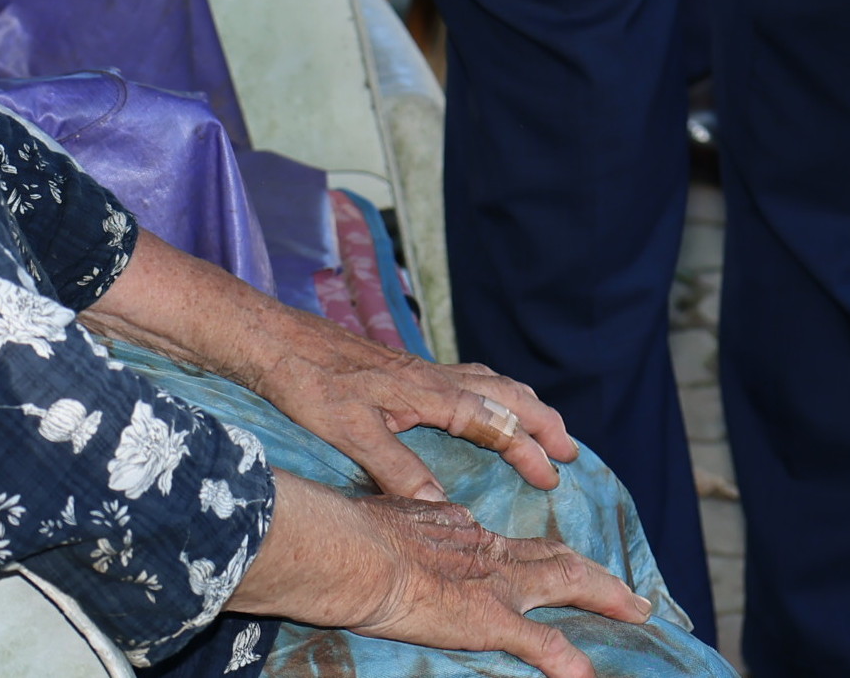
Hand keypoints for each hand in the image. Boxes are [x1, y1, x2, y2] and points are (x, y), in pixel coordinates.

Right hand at [229, 482, 649, 677]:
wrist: (356, 552)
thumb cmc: (356, 536)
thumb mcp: (389, 520)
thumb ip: (410, 525)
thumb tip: (406, 525)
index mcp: (464, 534)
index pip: (514, 546)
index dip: (541, 556)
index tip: (557, 564)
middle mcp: (490, 552)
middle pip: (556, 557)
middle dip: (597, 574)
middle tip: (631, 594)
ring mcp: (496, 585)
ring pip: (568, 582)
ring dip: (608, 596)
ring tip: (639, 611)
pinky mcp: (491, 619)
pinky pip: (542, 645)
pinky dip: (568, 662)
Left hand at [241, 302, 574, 501]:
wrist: (278, 341)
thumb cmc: (311, 384)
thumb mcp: (352, 432)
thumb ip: (398, 469)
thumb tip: (444, 507)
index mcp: (430, 392)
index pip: (495, 421)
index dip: (527, 449)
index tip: (554, 476)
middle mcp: (434, 377)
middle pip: (506, 394)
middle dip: (542, 421)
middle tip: (571, 451)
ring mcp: (421, 371)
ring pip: (490, 381)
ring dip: (522, 403)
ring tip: (542, 425)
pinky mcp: (405, 371)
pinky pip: (468, 378)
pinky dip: (493, 392)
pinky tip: (484, 405)